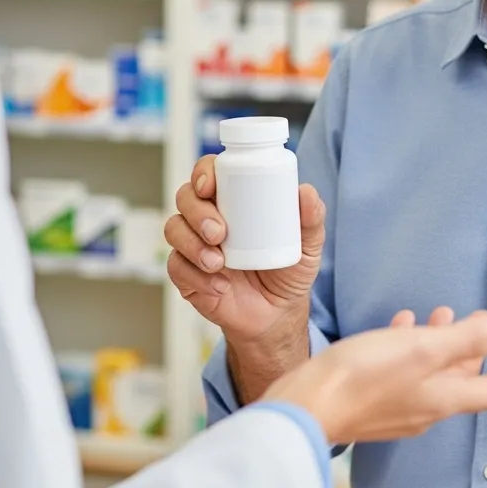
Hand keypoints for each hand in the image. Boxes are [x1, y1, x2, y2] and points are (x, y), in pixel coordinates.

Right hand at [165, 155, 324, 346]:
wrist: (277, 315)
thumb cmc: (288, 271)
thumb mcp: (308, 245)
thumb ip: (312, 218)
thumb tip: (306, 192)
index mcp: (233, 200)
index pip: (209, 173)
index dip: (203, 172)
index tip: (210, 185)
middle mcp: (208, 217)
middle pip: (185, 197)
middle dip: (197, 212)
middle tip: (219, 232)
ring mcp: (194, 245)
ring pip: (174, 229)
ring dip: (192, 243)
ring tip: (217, 263)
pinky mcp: (187, 275)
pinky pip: (176, 268)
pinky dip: (196, 276)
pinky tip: (219, 286)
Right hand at [263, 310, 486, 444]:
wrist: (305, 408)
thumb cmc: (363, 376)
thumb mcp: (420, 348)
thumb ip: (468, 338)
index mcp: (442, 399)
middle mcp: (424, 409)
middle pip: (461, 380)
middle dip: (476, 348)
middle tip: (482, 318)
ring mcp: (396, 408)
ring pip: (431, 373)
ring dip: (441, 343)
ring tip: (441, 312)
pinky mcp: (370, 402)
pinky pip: (401, 372)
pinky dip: (409, 348)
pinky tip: (399, 324)